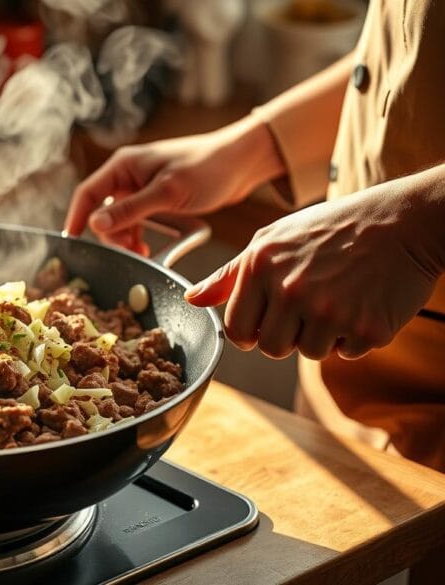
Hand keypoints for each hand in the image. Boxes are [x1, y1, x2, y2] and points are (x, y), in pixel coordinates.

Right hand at [65, 115, 285, 253]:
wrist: (243, 162)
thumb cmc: (208, 168)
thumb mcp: (167, 192)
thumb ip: (130, 210)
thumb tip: (95, 225)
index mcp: (124, 165)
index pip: (87, 193)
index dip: (76, 219)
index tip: (72, 244)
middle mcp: (128, 175)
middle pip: (102, 210)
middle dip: (111, 235)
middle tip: (129, 253)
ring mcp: (142, 187)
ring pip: (120, 219)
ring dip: (126, 239)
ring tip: (142, 254)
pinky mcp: (157, 198)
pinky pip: (138, 221)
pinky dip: (139, 236)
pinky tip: (149, 250)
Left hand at [185, 170, 444, 359]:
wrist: (402, 221)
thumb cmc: (331, 228)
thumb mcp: (271, 239)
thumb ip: (229, 275)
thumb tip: (191, 299)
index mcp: (260, 268)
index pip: (238, 331)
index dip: (252, 331)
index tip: (268, 320)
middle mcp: (291, 291)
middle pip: (272, 348)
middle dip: (287, 334)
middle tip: (310, 302)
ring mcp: (329, 312)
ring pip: (308, 353)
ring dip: (321, 335)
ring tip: (338, 296)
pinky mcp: (366, 328)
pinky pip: (346, 353)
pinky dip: (354, 336)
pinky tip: (362, 302)